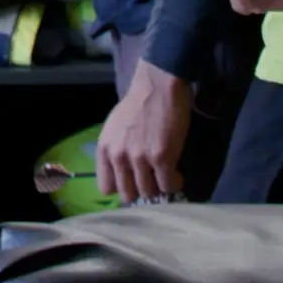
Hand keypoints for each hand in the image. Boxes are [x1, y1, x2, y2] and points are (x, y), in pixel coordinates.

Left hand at [97, 62, 191, 203]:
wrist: (157, 87)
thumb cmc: (137, 105)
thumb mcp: (114, 129)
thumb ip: (115, 152)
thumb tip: (123, 176)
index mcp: (105, 149)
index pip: (106, 188)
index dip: (121, 188)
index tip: (132, 183)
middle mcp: (118, 156)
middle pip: (128, 194)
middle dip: (141, 190)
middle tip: (152, 181)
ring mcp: (139, 158)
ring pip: (149, 193)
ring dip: (159, 188)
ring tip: (165, 176)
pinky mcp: (161, 158)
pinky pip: (168, 186)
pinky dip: (174, 184)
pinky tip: (177, 175)